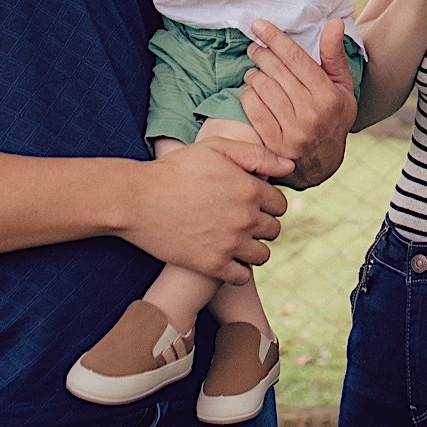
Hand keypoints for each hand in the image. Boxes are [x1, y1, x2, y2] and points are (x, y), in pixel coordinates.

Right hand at [120, 137, 291, 284]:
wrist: (137, 199)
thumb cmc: (176, 169)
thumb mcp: (215, 149)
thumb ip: (256, 155)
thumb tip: (289, 166)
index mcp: (250, 188)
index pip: (280, 204)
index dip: (268, 203)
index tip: (252, 203)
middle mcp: (245, 218)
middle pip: (274, 230)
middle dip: (262, 225)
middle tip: (241, 221)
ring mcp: (230, 243)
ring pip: (262, 255)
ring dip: (253, 249)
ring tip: (235, 241)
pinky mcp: (212, 265)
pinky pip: (241, 277)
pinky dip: (237, 270)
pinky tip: (224, 258)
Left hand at [240, 17, 356, 188]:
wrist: (323, 163)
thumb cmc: (332, 116)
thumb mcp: (341, 86)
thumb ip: (334, 54)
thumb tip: (335, 22)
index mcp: (329, 96)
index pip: (296, 59)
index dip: (275, 38)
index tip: (259, 25)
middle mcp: (311, 114)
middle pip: (276, 71)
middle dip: (261, 54)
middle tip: (254, 48)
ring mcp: (292, 132)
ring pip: (263, 88)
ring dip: (253, 74)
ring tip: (254, 70)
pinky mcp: (275, 145)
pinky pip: (253, 110)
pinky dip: (248, 95)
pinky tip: (251, 90)